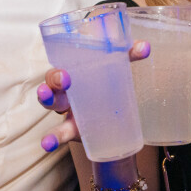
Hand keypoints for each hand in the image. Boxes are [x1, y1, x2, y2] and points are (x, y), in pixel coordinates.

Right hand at [36, 39, 169, 150]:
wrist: (119, 118)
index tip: (66, 73)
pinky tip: (47, 144)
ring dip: (46, 100)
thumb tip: (145, 47)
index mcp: (74, 73)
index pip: (60, 66)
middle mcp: (66, 90)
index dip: (58, 69)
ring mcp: (67, 111)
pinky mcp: (72, 130)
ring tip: (45, 96)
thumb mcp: (119, 70)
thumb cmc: (111, 87)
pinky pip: (58, 133)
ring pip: (50, 104)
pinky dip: (51, 138)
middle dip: (53, 81)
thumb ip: (129, 56)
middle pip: (52, 83)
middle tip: (64, 79)